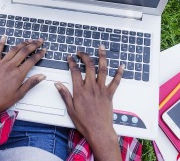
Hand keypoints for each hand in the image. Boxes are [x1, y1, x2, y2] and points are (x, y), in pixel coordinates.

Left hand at [0, 37, 45, 156]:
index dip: (39, 54)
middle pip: (24, 51)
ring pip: (14, 49)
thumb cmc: (4, 100)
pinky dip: (1, 43)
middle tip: (40, 41)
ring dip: (22, 43)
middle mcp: (10, 66)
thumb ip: (32, 83)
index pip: (32, 60)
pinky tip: (4, 37)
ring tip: (29, 40)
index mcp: (18, 74)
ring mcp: (1, 64)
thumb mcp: (20, 94)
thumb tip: (42, 75)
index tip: (44, 50)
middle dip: (34, 45)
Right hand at [55, 45, 123, 160]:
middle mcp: (91, 87)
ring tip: (101, 48)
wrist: (99, 131)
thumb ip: (64, 95)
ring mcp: (102, 90)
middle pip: (89, 66)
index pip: (75, 71)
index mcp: (80, 91)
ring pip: (103, 70)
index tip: (70, 57)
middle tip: (81, 52)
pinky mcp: (110, 94)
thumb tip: (57, 84)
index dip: (72, 62)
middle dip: (85, 56)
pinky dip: (119, 73)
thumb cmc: (84, 122)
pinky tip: (121, 66)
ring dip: (102, 57)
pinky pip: (116, 82)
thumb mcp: (70, 109)